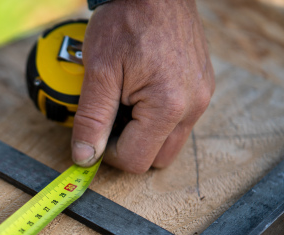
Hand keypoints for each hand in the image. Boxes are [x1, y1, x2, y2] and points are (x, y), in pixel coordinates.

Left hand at [72, 0, 214, 172]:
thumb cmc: (125, 23)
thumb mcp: (99, 73)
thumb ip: (92, 120)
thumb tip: (85, 157)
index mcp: (169, 106)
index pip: (135, 159)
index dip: (107, 153)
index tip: (94, 132)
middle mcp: (193, 106)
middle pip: (156, 159)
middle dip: (127, 147)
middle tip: (108, 118)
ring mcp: (201, 97)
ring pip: (168, 143)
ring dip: (142, 135)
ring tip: (123, 104)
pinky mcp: (201, 87)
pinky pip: (177, 122)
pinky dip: (154, 119)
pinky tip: (138, 95)